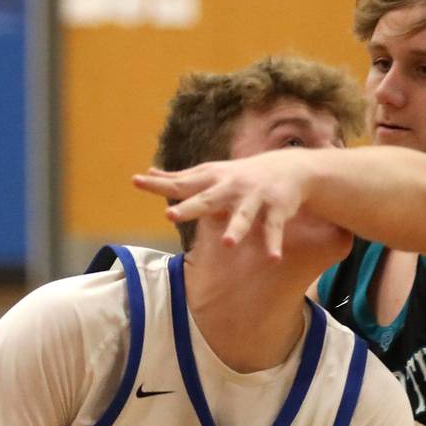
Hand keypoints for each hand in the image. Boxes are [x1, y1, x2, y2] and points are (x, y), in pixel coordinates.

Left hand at [133, 152, 310, 257]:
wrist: (288, 167)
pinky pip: (273, 229)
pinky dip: (273, 244)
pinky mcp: (276, 209)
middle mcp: (231, 187)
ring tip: (228, 243)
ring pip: (244, 216)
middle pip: (207, 199)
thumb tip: (149, 173)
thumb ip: (181, 178)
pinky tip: (272, 259)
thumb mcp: (210, 174)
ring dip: (237, 229)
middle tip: (170, 216)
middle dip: (190, 208)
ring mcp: (254, 197)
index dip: (159, 184)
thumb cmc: (240, 175)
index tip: (137, 181)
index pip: (181, 183)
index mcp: (212, 180)